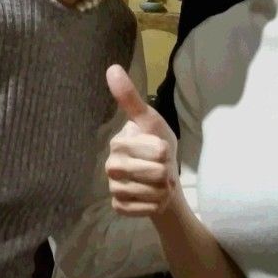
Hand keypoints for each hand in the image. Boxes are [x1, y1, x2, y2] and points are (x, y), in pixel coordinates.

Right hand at [105, 64, 178, 216]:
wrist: (161, 180)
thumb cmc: (157, 146)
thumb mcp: (151, 121)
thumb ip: (131, 98)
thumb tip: (112, 68)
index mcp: (118, 142)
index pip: (157, 150)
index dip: (166, 152)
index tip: (161, 150)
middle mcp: (110, 165)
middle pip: (156, 173)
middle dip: (167, 172)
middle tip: (162, 169)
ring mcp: (113, 188)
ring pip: (152, 192)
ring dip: (163, 190)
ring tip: (159, 184)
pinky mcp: (118, 207)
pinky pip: (145, 209)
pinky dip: (155, 205)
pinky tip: (151, 198)